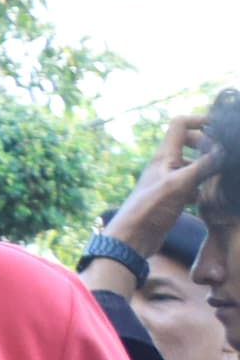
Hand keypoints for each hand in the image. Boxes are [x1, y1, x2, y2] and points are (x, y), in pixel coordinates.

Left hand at [116, 118, 221, 253]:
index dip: (200, 121)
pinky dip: (205, 186)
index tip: (222, 129)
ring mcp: (169, 181)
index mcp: (164, 156)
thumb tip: (224, 150)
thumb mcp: (180, 185)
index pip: (180, 125)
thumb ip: (203, 166)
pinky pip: (193, 184)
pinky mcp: (172, 197)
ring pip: (193, 165)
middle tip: (226, 156)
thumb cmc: (150, 209)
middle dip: (209, 144)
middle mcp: (166, 165)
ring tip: (225, 175)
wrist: (133, 239)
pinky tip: (215, 196)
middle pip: (189, 142)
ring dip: (209, 166)